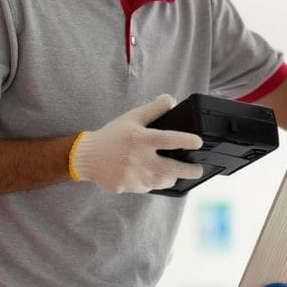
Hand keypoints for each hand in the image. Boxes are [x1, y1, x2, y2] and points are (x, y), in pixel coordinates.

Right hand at [69, 95, 204, 193]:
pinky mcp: (128, 187)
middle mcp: (139, 158)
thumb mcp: (131, 117)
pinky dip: (152, 181)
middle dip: (190, 170)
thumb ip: (153, 109)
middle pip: (172, 169)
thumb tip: (170, 99)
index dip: (187, 141)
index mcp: (141, 139)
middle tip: (198, 168)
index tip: (199, 142)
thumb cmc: (112, 136)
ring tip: (173, 171)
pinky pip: (148, 187)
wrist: (87, 157)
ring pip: (162, 181)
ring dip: (171, 177)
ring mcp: (133, 175)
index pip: (169, 139)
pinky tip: (149, 174)